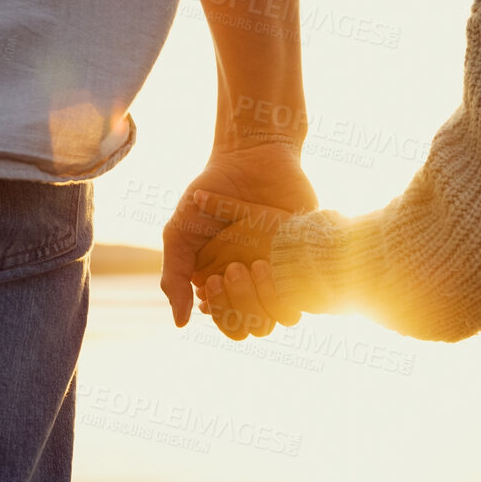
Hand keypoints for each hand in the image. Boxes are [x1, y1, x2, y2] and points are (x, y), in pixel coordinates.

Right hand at [160, 143, 315, 326]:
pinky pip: (306, 293)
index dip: (221, 312)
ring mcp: (282, 273)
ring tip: (255, 264)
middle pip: (255, 326)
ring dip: (265, 298)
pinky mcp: (304, 258)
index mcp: (226, 286)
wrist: (251, 155)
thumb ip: (174, 277)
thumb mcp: (181, 233)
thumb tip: (181, 323)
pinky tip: (271, 259)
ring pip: (282, 317)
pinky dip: (288, 286)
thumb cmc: (211, 191)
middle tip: (232, 269)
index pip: (229, 324)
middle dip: (241, 304)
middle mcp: (256, 285)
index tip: (213, 281)